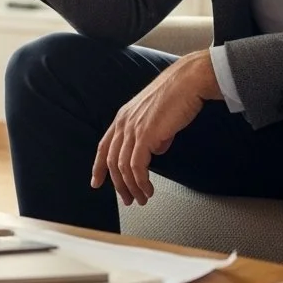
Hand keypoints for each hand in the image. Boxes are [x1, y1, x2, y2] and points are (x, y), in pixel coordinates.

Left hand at [91, 51, 221, 205]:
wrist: (187, 83)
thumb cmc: (176, 97)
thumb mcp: (157, 119)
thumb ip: (152, 135)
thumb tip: (155, 150)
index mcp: (123, 118)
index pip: (104, 146)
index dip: (98, 167)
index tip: (96, 182)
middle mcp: (123, 123)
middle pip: (112, 161)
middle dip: (118, 185)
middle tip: (128, 200)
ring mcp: (132, 128)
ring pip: (123, 166)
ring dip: (132, 187)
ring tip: (142, 199)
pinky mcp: (145, 134)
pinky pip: (137, 165)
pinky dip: (141, 181)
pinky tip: (148, 190)